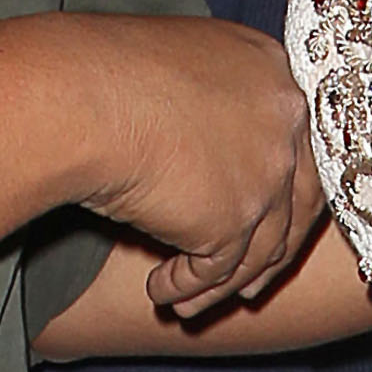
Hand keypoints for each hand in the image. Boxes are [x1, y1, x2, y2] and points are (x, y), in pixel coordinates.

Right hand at [77, 16, 323, 319]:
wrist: (74, 98)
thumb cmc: (100, 72)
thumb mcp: (176, 68)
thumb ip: (209, 103)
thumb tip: (203, 148)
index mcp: (271, 69)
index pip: (296, 142)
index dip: (281, 190)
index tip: (263, 218)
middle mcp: (283, 118)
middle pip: (297, 201)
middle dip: (271, 253)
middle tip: (249, 285)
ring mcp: (265, 171)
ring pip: (260, 247)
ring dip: (222, 282)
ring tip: (187, 303)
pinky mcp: (234, 218)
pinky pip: (216, 270)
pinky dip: (187, 288)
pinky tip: (159, 292)